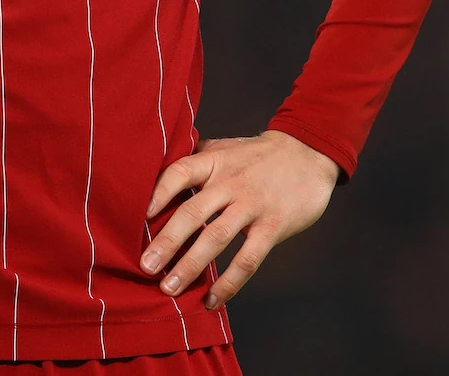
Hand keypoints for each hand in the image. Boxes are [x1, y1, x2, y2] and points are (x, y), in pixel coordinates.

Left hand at [140, 130, 338, 307]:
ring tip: (169, 288)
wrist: (308, 153)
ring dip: (190, 266)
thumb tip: (157, 171)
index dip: (157, 194)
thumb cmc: (258, 154)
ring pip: (216, 238)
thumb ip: (196, 159)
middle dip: (166, 242)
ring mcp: (252, 205)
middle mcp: (230, 183)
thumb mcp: (225, 147)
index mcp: (214, 161)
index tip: (139, 217)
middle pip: (192, 213)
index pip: (178, 173)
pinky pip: (247, 260)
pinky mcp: (273, 227)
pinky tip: (212, 300)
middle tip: (145, 267)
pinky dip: (228, 283)